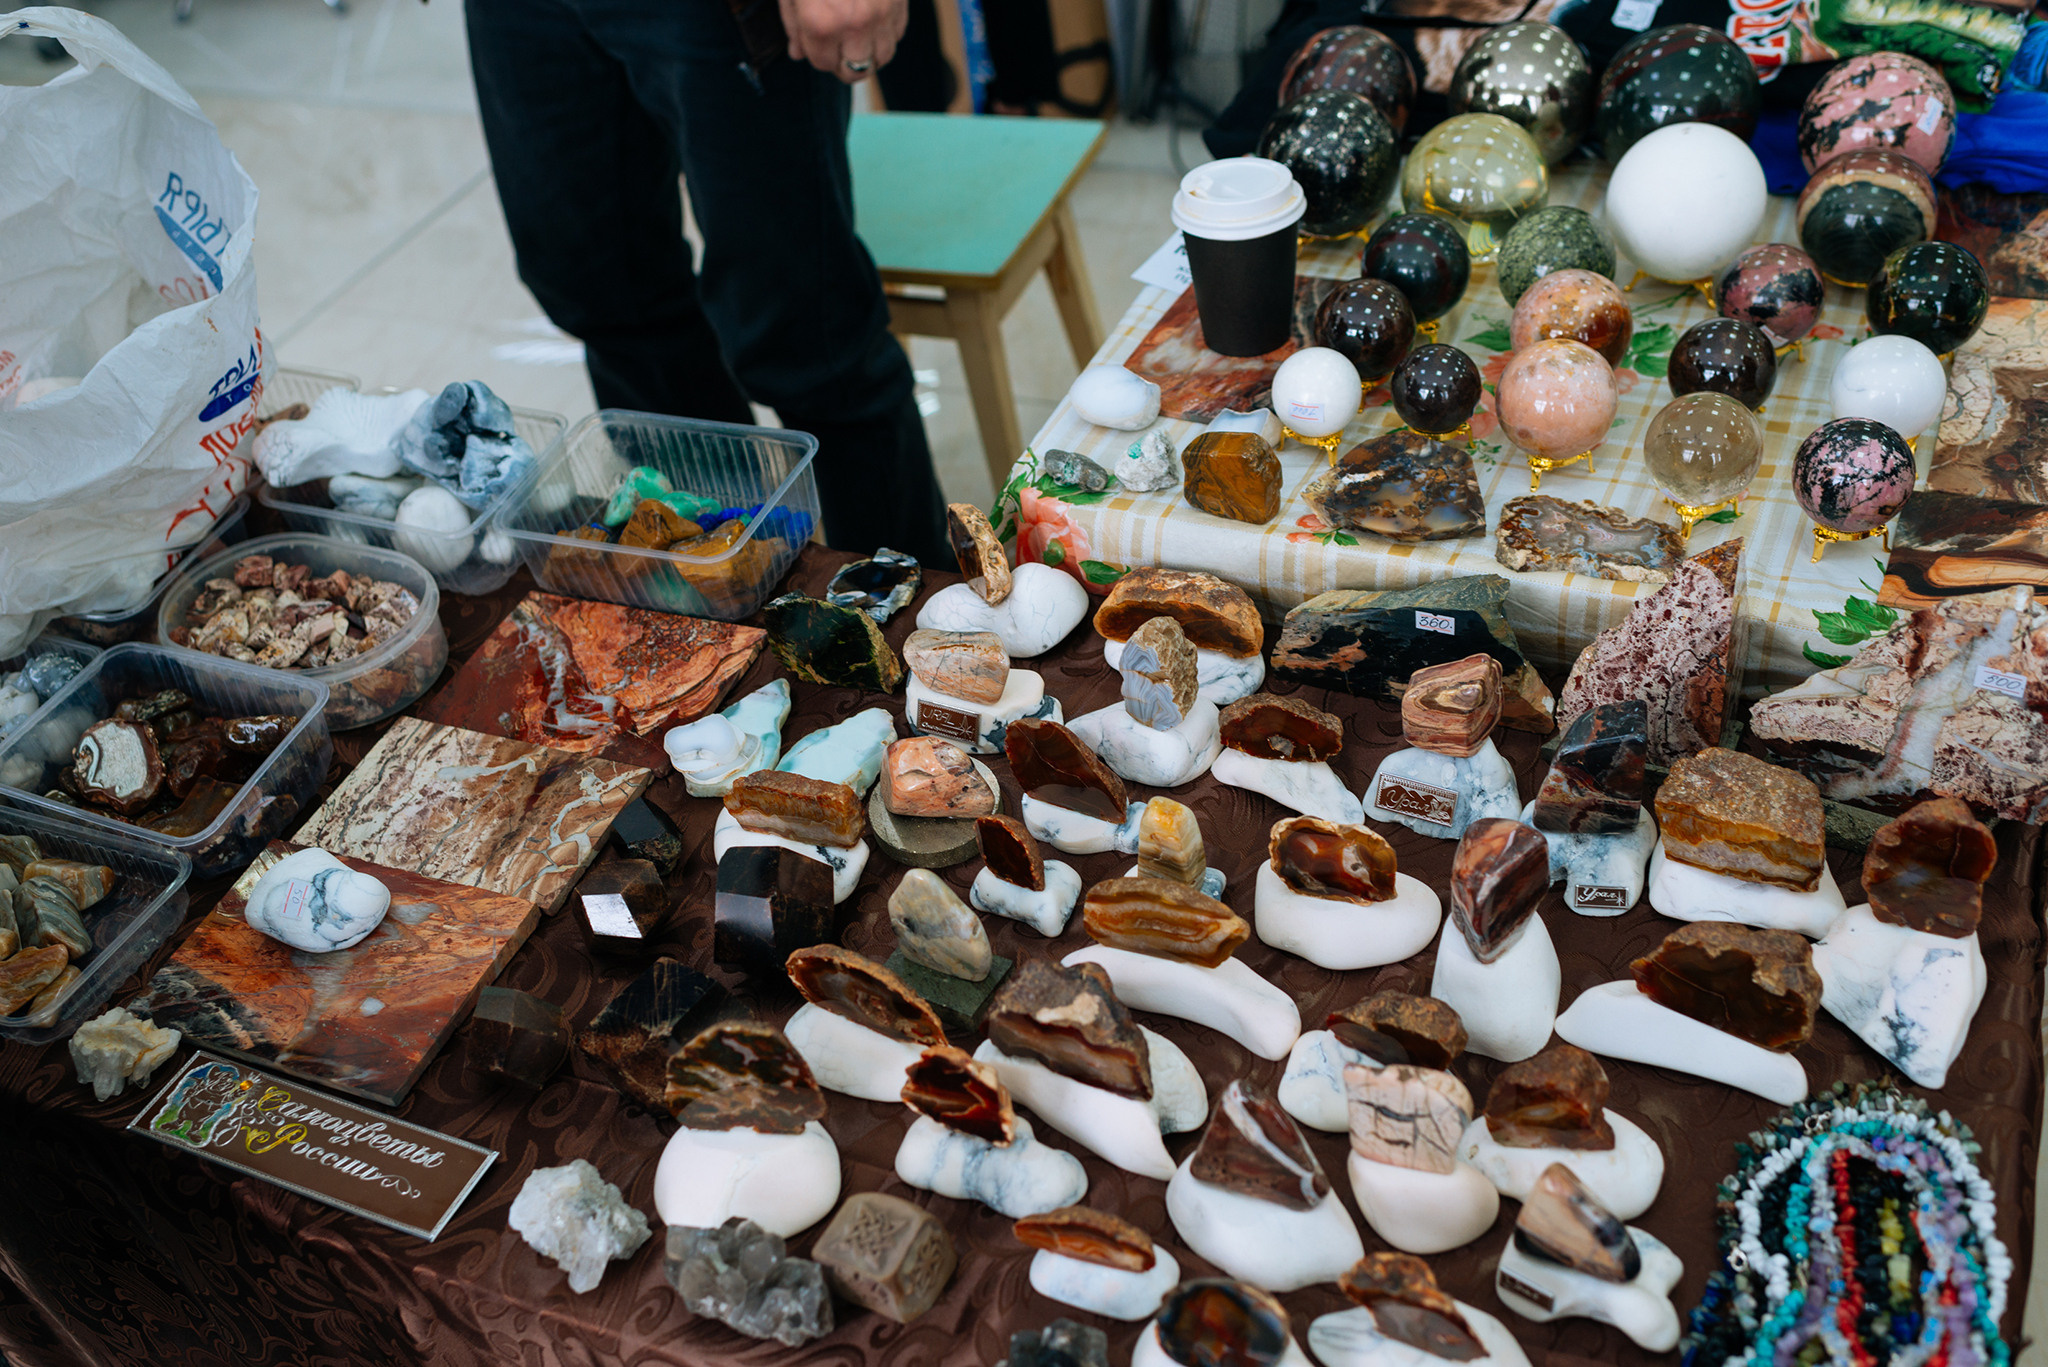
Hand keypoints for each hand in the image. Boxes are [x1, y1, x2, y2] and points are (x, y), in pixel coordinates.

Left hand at [780, 0, 905, 81]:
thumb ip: (793, 23)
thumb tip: (798, 54)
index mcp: (820, 23)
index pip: (823, 65)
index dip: (818, 54)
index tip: (816, 39)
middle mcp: (854, 26)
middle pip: (854, 72)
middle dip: (843, 63)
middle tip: (837, 46)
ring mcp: (881, 16)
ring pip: (882, 58)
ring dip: (869, 52)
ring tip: (857, 35)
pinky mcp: (900, 5)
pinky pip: (896, 35)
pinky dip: (885, 33)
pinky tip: (873, 18)